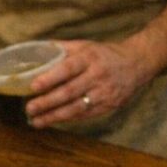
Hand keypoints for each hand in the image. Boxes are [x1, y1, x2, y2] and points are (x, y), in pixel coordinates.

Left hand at [24, 40, 150, 127]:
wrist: (137, 64)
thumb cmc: (104, 54)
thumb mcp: (85, 45)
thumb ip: (61, 48)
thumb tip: (36, 50)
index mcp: (89, 58)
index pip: (68, 68)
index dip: (50, 78)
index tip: (33, 86)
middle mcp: (97, 76)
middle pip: (69, 92)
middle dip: (47, 102)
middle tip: (29, 108)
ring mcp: (104, 93)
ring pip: (76, 108)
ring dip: (54, 116)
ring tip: (36, 121)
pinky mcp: (108, 106)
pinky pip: (85, 115)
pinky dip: (67, 118)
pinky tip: (52, 120)